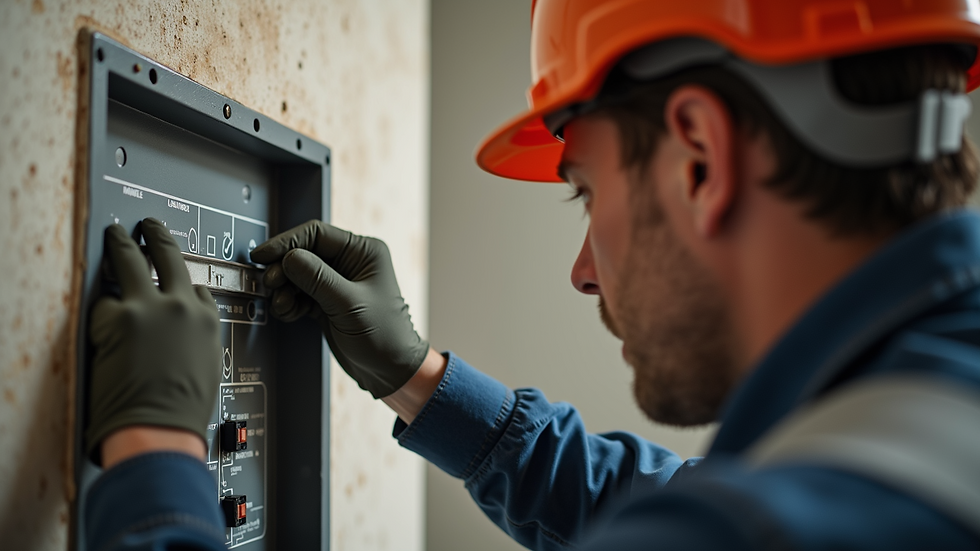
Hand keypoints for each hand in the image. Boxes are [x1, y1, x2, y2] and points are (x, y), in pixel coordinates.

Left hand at [86, 218, 220, 462]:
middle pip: (169, 257)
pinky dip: (100, 310)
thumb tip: (181, 336)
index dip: (183, 283)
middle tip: (149, 226)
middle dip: (157, 237)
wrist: (158, 431)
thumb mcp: (207, 370)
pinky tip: (100, 318)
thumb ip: (195, 341)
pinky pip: (104, 301)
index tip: (175, 279)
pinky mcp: (119, 317)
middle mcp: (184, 307)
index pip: (199, 289)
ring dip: (121, 243)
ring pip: (132, 260)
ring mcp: (151, 308)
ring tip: (114, 233)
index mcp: (209, 323)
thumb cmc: (181, 414)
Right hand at [250, 220, 428, 398]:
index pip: (317, 234)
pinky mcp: (326, 301)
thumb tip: (287, 257)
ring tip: (282, 304)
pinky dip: (289, 302)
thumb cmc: (385, 336)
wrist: (390, 370)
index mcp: (363, 252)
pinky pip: (298, 293)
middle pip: (303, 253)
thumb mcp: (349, 304)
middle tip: (271, 284)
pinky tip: (289, 312)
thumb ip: (317, 279)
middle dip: (283, 269)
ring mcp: (336, 282)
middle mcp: (350, 262)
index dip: (286, 243)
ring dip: (284, 289)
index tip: (264, 255)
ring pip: (297, 274)